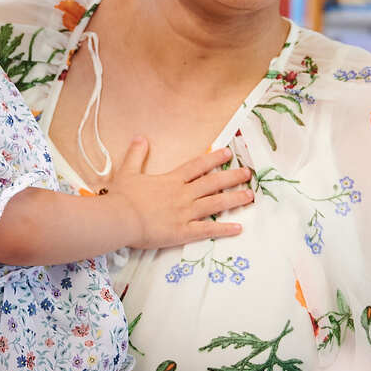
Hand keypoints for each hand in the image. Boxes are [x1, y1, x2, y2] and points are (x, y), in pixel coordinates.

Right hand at [106, 140, 253, 249]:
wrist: (120, 219)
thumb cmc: (122, 197)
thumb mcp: (128, 171)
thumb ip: (136, 155)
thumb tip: (140, 138)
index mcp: (171, 180)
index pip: (197, 166)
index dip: (213, 158)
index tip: (228, 153)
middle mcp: (183, 194)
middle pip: (213, 183)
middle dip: (232, 177)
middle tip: (248, 173)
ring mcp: (185, 213)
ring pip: (215, 204)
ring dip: (234, 199)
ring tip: (250, 196)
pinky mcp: (183, 232)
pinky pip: (208, 230)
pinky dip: (224, 229)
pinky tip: (238, 228)